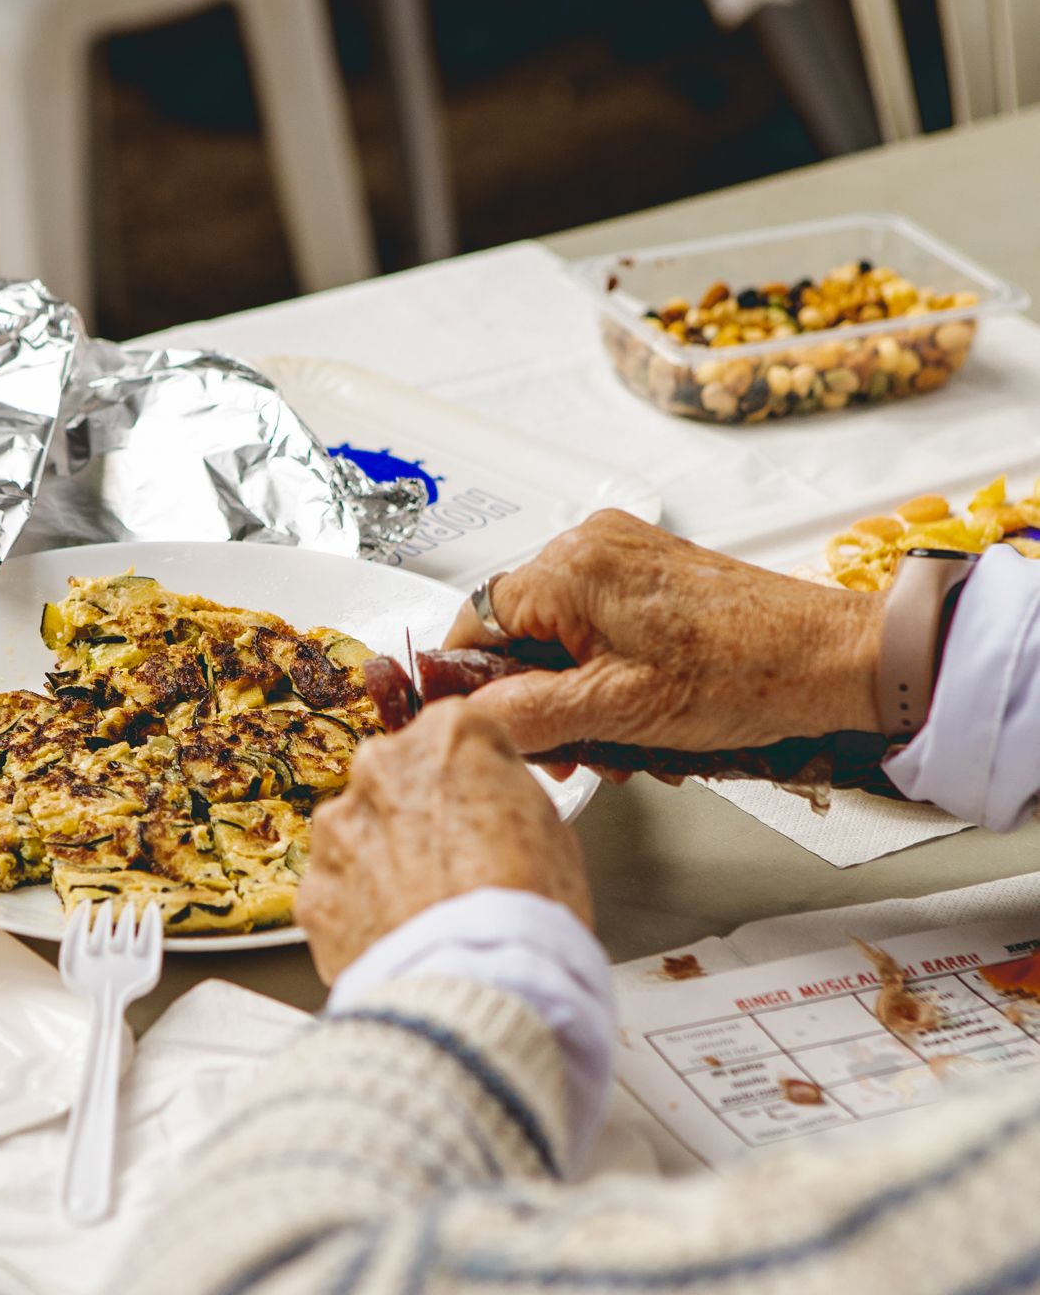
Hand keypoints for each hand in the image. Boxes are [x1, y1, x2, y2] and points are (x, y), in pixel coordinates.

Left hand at [298, 703, 592, 982]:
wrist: (478, 990)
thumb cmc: (527, 913)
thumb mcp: (554, 830)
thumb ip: (507, 795)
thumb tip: (493, 802)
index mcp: (450, 736)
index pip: (457, 736)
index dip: (474, 779)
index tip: (482, 809)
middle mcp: (382, 767)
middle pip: (398, 779)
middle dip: (418, 815)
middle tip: (455, 866)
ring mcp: (339, 829)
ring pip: (359, 834)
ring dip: (383, 862)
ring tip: (425, 911)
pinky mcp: (313, 889)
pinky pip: (337, 891)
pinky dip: (359, 910)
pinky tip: (396, 936)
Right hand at [445, 511, 883, 757]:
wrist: (831, 659)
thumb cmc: (746, 675)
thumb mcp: (617, 711)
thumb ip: (524, 714)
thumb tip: (463, 718)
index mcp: (570, 569)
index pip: (473, 623)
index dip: (473, 685)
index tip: (487, 728)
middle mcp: (590, 545)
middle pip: (516, 629)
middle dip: (534, 696)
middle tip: (571, 748)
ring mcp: (623, 553)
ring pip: (557, 632)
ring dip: (572, 691)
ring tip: (617, 736)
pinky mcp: (651, 570)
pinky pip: (595, 622)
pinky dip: (602, 669)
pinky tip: (638, 708)